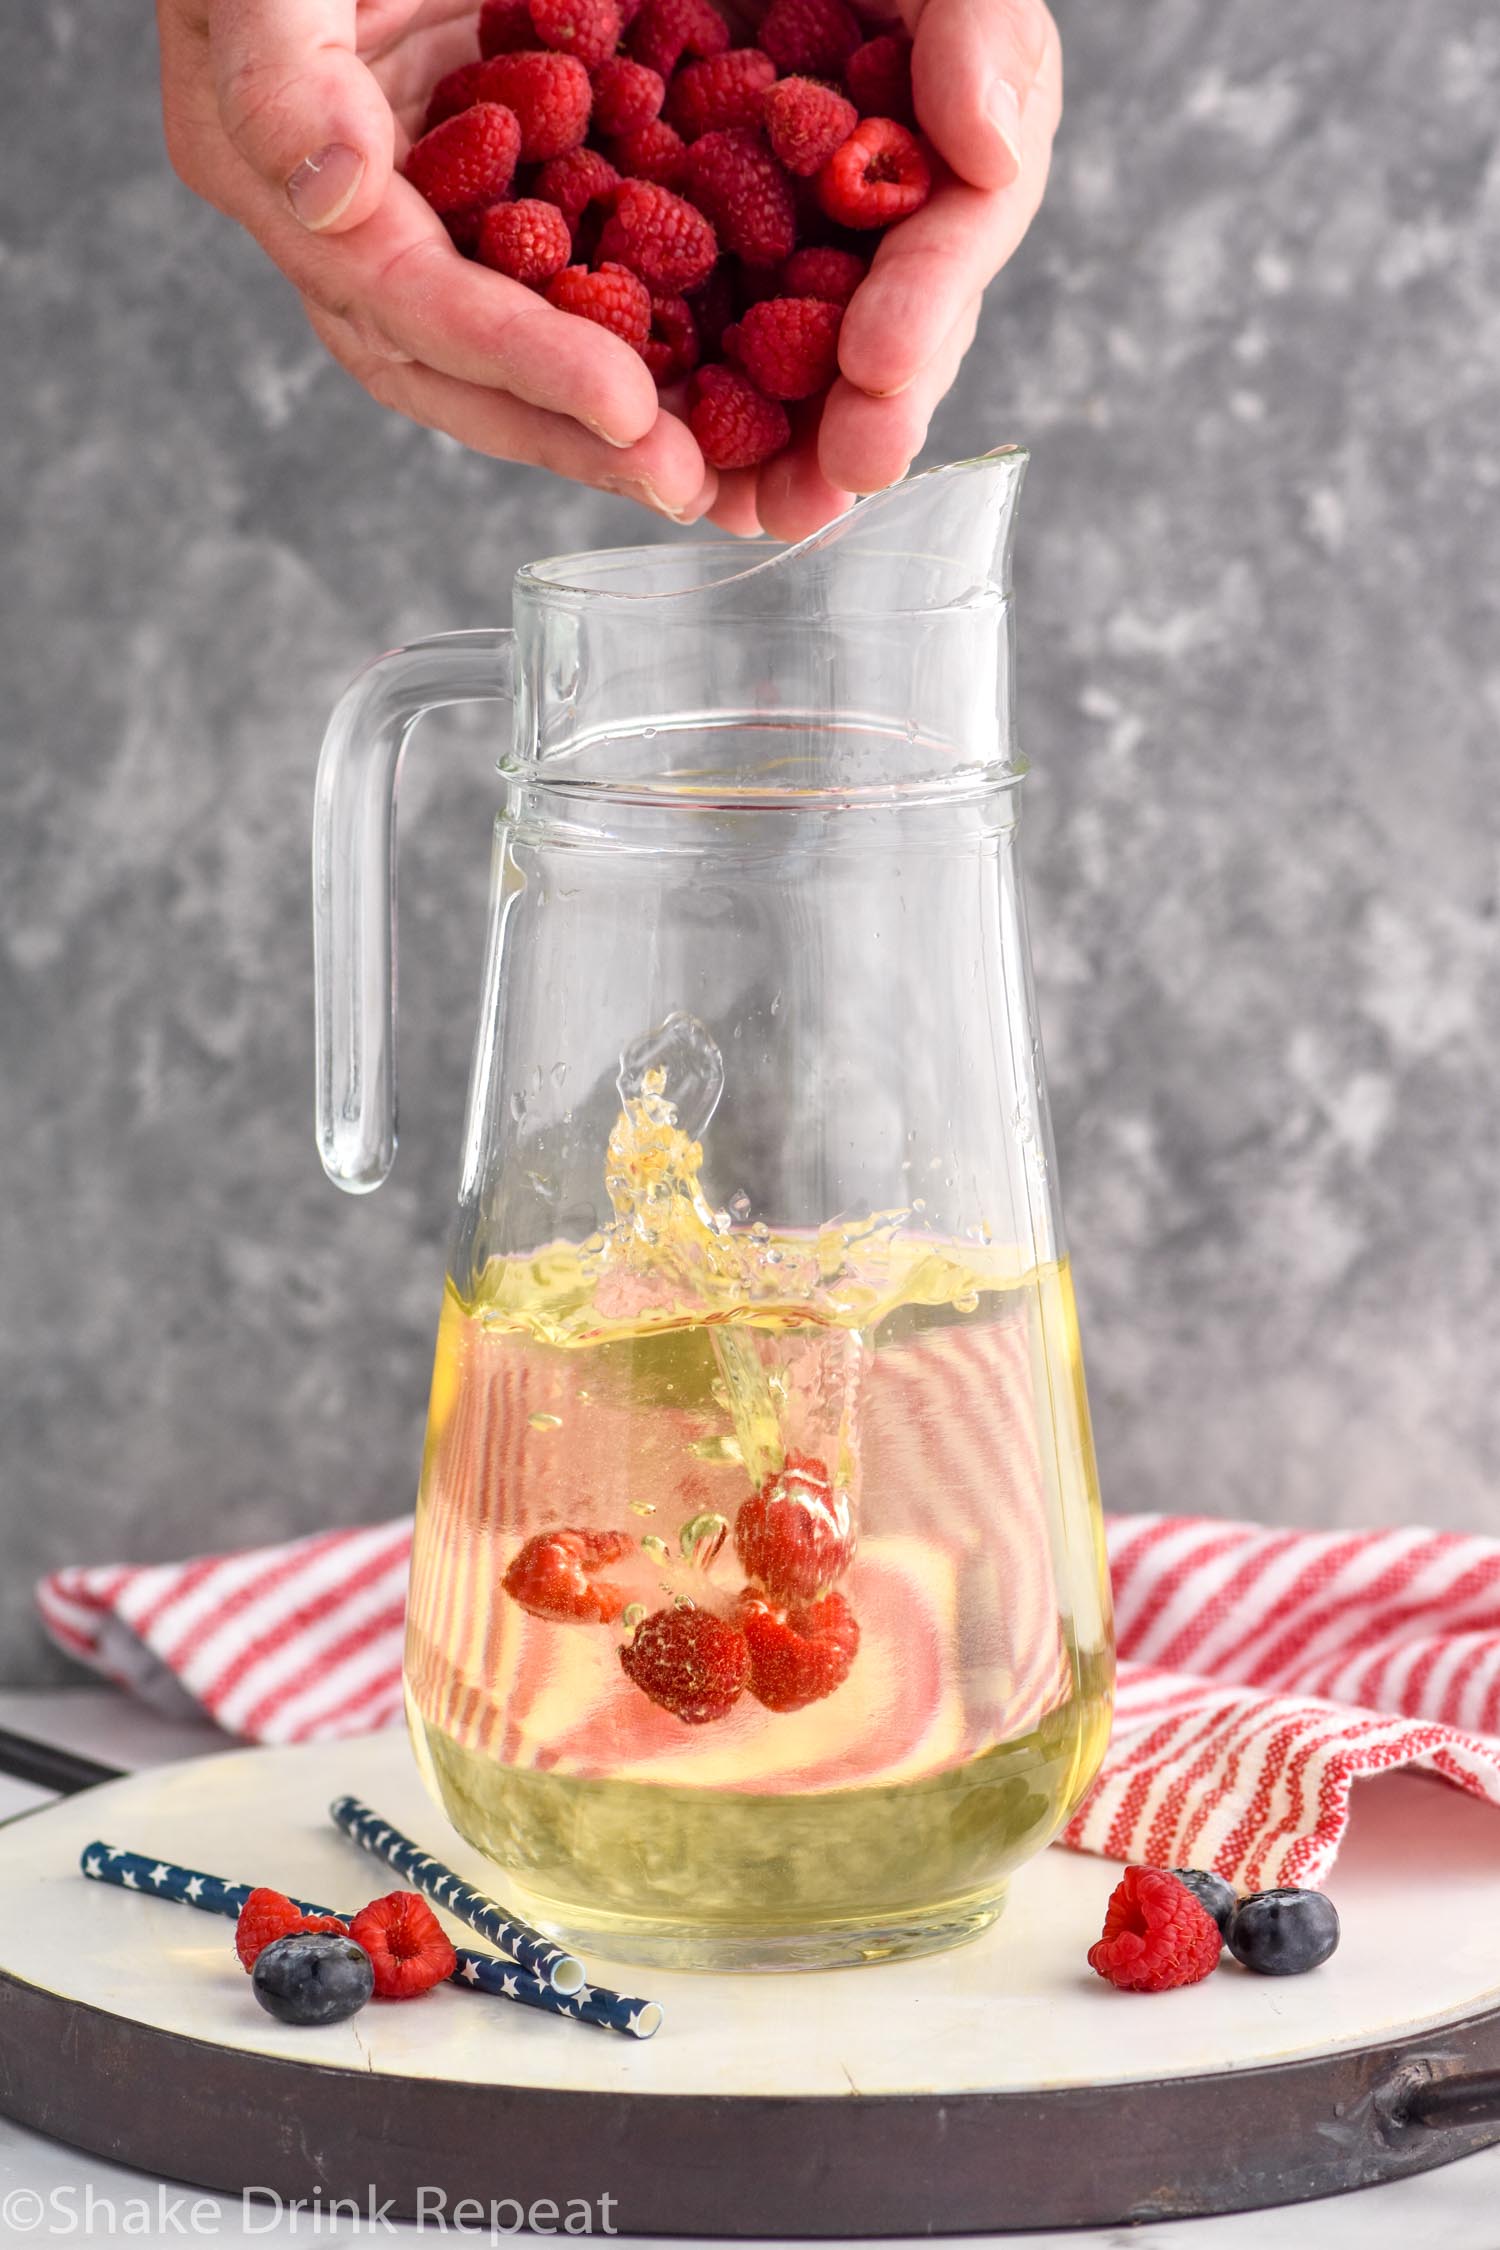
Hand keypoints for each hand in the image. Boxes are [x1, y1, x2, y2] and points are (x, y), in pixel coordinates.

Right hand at [156, 0, 718, 522]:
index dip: (519, 365)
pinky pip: (570, 268)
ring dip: (613, 413)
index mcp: (274, 165)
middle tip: (693, 487)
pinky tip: (723, 370)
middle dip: (574, 437)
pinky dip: (642, 323)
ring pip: (517, 343)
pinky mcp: (492, 169)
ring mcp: (417, 201)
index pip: (408, 301)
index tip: (629, 409)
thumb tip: (337, 201)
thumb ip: (280, 67)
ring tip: (723, 469)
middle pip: (461, 371)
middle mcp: (344, 215)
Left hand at [717, 0, 1061, 538]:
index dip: (925, 313)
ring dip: (776, 450)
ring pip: (787, 364)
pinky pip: (680, 337)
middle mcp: (866, 206)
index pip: (952, 237)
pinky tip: (671, 473)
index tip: (881, 368)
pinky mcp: (671, 242)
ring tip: (757, 515)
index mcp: (937, 133)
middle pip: (878, 334)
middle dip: (860, 419)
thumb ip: (979, 28)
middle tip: (834, 482)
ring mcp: (774, 235)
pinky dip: (677, 407)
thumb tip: (986, 153)